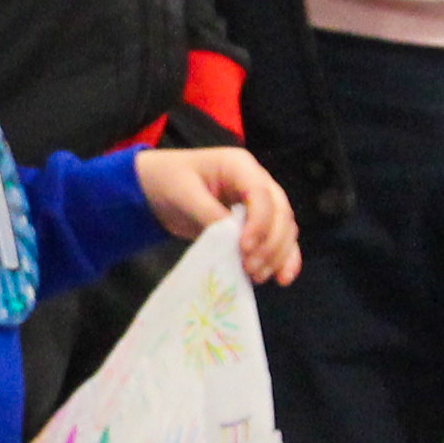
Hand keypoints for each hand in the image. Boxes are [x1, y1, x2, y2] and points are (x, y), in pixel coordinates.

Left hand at [134, 145, 300, 284]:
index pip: (261, 194)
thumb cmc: (169, 180)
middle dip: (270, 244)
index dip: (259, 223)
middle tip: (250, 268)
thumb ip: (208, 213)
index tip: (244, 248)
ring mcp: (260, 203)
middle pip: (281, 213)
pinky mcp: (257, 223)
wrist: (157, 186)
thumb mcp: (183, 193)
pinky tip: (283, 277)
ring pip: (285, 229)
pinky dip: (286, 258)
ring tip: (257, 276)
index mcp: (240, 165)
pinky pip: (280, 239)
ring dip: (277, 255)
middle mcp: (257, 182)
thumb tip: (233, 238)